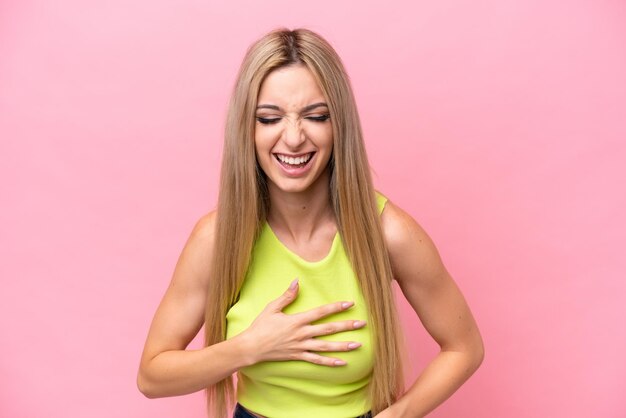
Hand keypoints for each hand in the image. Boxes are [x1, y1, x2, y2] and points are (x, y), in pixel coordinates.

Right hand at [242, 278, 365, 366]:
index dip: (336, 307)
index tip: (350, 304)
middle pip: (329, 329)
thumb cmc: (261, 326)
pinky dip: (330, 362)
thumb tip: (297, 281)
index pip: (321, 312)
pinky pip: (317, 361)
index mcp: (297, 320)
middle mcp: (302, 334)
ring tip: (358, 345)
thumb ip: (287, 296)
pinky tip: (342, 363)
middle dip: (346, 326)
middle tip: (362, 324)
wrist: (252, 347)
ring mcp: (301, 346)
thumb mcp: (272, 308)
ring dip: (343, 346)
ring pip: (326, 347)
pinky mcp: (298, 356)